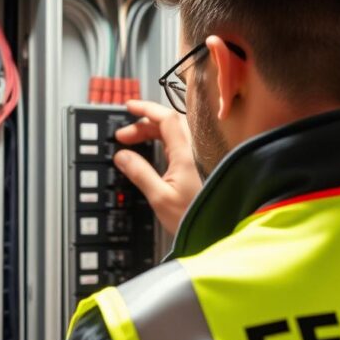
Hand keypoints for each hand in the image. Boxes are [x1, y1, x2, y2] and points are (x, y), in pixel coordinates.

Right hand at [114, 99, 201, 233]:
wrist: (216, 232)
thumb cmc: (193, 218)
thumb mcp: (159, 197)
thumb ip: (139, 173)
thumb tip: (122, 156)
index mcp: (187, 154)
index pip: (166, 118)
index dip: (147, 109)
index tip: (129, 107)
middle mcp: (195, 151)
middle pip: (169, 123)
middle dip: (144, 124)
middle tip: (124, 136)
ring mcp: (199, 157)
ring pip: (174, 133)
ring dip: (153, 133)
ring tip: (134, 142)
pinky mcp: (200, 164)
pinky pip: (179, 144)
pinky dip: (162, 142)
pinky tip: (153, 151)